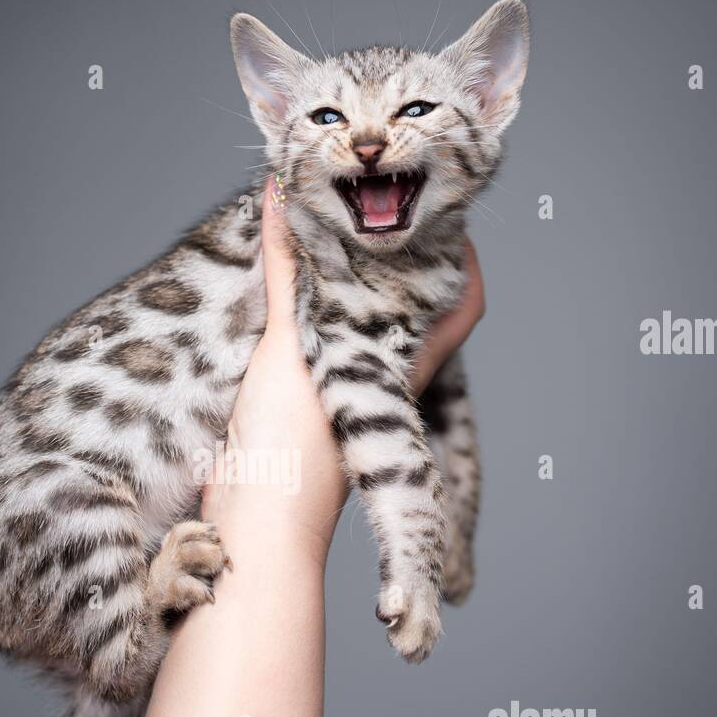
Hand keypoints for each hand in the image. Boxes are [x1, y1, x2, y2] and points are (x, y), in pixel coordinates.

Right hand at [200, 179, 486, 565]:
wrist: (253, 519)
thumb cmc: (293, 447)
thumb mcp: (291, 347)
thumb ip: (292, 275)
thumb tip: (284, 197)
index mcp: (404, 360)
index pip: (463, 300)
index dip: (462, 254)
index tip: (441, 207)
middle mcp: (382, 370)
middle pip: (408, 302)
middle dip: (392, 253)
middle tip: (368, 198)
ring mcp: (343, 386)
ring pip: (357, 317)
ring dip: (340, 276)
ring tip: (317, 221)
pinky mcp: (301, 398)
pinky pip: (310, 337)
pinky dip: (299, 304)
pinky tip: (274, 278)